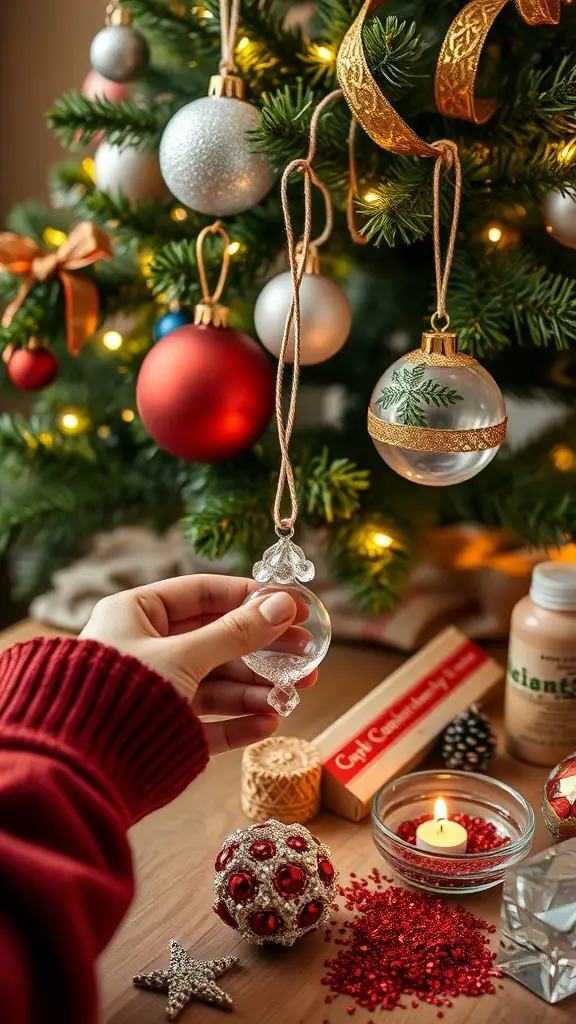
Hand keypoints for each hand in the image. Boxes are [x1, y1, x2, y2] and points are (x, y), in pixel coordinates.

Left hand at [80, 574, 317, 754]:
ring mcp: (154, 689)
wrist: (78, 770)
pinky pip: (207, 720)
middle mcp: (144, 647)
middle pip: (217, 640)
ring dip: (257, 688)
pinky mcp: (161, 729)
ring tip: (295, 694)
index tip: (296, 606)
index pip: (203, 593)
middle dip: (264, 650)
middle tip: (308, 656)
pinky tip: (269, 722)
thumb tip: (283, 604)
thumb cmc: (121, 694)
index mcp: (135, 613)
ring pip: (216, 682)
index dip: (252, 597)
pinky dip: (237, 722)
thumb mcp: (184, 656)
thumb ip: (237, 632)